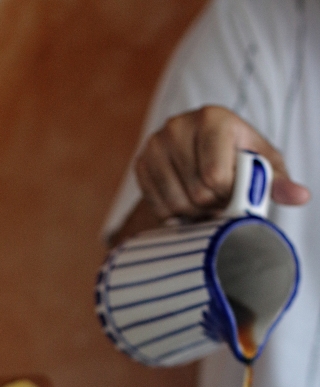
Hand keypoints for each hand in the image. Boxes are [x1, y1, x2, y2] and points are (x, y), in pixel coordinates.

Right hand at [135, 106, 309, 220]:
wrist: (200, 153)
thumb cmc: (238, 159)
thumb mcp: (262, 165)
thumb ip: (278, 181)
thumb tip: (300, 197)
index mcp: (213, 118)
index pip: (215, 177)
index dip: (227, 195)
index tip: (233, 191)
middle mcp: (178, 125)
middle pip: (196, 194)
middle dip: (211, 206)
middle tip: (218, 200)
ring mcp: (155, 144)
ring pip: (175, 204)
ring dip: (193, 214)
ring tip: (203, 203)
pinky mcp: (140, 163)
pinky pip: (157, 208)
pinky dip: (173, 215)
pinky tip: (184, 203)